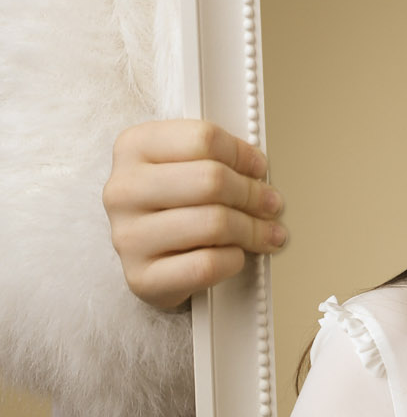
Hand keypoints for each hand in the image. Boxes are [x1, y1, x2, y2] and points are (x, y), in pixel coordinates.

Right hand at [103, 120, 285, 309]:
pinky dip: (232, 260)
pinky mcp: (141, 277)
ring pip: (214, 223)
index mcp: (134, 147)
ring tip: (267, 233)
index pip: (203, 139)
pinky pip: (206, 265)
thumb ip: (217, 157)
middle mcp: (123, 189)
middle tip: (272, 204)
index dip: (242, 154)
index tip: (259, 169)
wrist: (149, 257)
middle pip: (211, 180)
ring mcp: (128, 236)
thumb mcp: (185, 164)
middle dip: (253, 194)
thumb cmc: (173, 205)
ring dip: (252, 230)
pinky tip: (237, 256)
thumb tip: (259, 172)